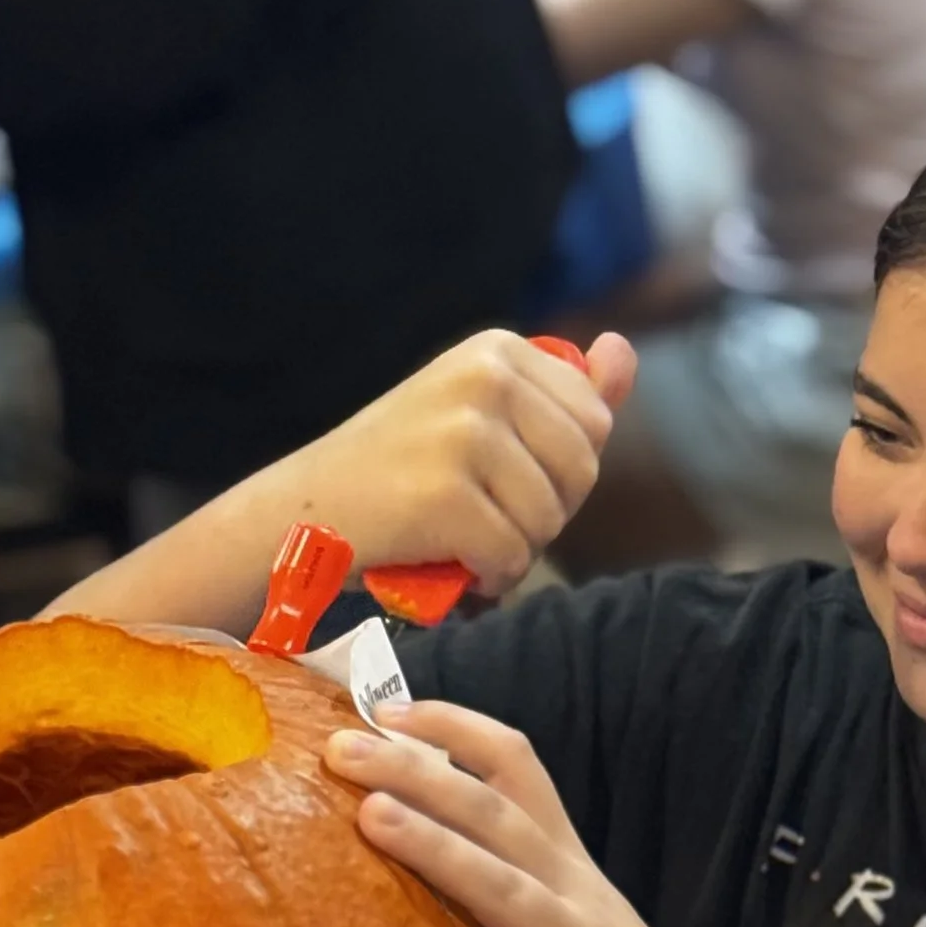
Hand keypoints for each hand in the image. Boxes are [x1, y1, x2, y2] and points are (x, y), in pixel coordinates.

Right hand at [291, 328, 635, 601]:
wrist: (302, 513)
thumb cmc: (398, 471)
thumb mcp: (482, 414)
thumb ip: (562, 389)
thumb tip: (622, 348)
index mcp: (498, 350)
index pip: (594, 423)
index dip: (559, 471)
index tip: (502, 477)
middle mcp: (484, 376)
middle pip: (581, 470)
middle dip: (545, 512)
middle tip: (484, 515)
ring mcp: (463, 432)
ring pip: (549, 518)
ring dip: (514, 549)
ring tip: (461, 539)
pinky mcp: (444, 493)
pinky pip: (512, 556)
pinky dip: (488, 578)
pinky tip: (449, 564)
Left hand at [327, 699, 755, 926]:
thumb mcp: (575, 916)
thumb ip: (515, 876)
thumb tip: (426, 836)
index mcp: (567, 863)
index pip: (517, 768)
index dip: (455, 729)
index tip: (385, 709)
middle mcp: (575, 893)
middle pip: (496, 813)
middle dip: (417, 772)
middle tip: (340, 747)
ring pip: (508, 890)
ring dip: (440, 851)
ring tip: (373, 818)